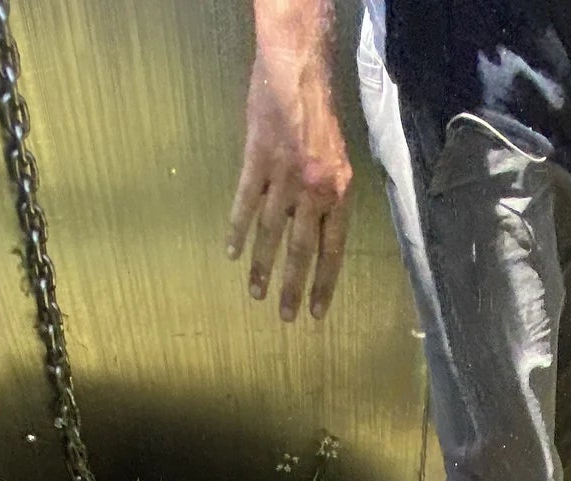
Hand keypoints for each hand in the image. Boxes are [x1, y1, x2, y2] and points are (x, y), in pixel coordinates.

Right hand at [226, 50, 352, 320]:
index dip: (323, 282)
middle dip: (292, 286)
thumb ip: (329, 197)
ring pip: (270, 232)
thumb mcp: (339, 160)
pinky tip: (231, 252)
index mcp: (339, 192)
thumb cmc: (321, 115)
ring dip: (261, 265)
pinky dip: (237, 229)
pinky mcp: (257, 161)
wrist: (298, 73)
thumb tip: (318, 232)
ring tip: (255, 292)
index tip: (315, 312)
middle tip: (285, 316)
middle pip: (301, 249)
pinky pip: (244, 203)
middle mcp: (314, 190)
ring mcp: (284, 176)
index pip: (332, 249)